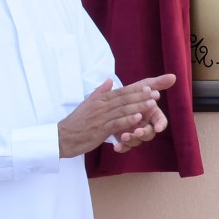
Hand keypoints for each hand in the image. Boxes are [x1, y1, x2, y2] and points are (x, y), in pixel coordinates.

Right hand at [57, 74, 175, 157]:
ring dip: (138, 106)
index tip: (151, 86)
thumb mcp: (87, 104)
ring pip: (122, 110)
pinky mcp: (100, 130)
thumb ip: (100, 92)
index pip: (121, 91)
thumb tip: (109, 80)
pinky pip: (116, 124)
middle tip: (157, 93)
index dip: (136, 89)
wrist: (61, 137)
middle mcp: (101, 106)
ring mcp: (101, 117)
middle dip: (141, 95)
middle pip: (124, 98)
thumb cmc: (76, 122)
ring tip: (153, 103)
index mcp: (100, 99)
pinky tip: (138, 118)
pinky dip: (128, 120)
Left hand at [112, 74, 176, 152]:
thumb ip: (158, 83)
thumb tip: (173, 76)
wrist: (114, 100)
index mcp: (152, 115)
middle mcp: (145, 125)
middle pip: (150, 133)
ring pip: (137, 141)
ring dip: (132, 140)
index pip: (161, 122)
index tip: (158, 127)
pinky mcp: (124, 139)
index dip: (160, 125)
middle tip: (137, 132)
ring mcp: (135, 133)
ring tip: (124, 136)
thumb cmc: (133, 94)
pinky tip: (116, 147)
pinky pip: (125, 146)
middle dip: (144, 133)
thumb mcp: (144, 86)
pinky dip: (122, 148)